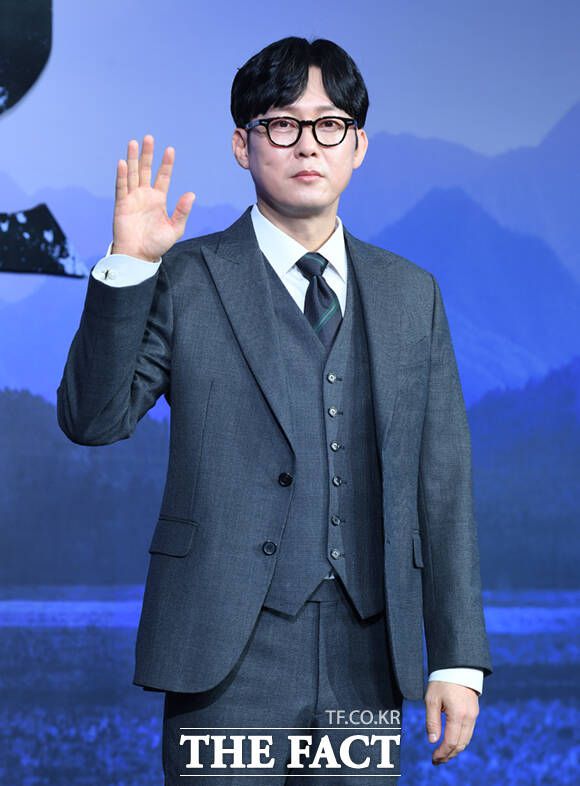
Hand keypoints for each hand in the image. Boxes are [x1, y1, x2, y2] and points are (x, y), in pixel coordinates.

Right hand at [112, 135, 195, 260]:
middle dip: (147, 154)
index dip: (166, 164)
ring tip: (133, 143)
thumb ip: (182, 211)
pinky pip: (121, 187)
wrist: (139, 256)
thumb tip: (191, 194)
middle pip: (146, 170)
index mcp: (159, 199)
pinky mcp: (121, 204)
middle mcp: (145, 195)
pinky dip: (122, 175)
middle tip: (148, 137)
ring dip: (133, 158)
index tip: (170, 149)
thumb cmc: (157, 244)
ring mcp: (132, 198)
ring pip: (132, 174)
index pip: (163, 177)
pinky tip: (123, 163)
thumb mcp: (175, 228)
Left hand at [424, 681, 478, 764]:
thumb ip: (432, 721)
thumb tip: (432, 741)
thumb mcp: (432, 700)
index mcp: (457, 715)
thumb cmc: (442, 681)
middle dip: (448, 755)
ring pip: (466, 740)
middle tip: (437, 760)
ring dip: (455, 750)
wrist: (457, 666)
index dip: (442, 753)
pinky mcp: (474, 712)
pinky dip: (460, 741)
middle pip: (460, 745)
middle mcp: (468, 718)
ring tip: (443, 754)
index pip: (450, 742)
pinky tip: (451, 742)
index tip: (433, 758)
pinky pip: (468, 732)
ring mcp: (473, 715)